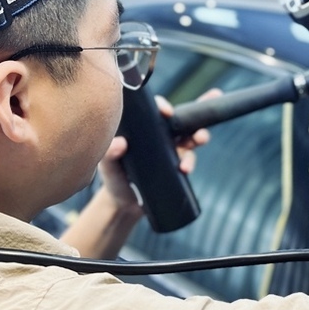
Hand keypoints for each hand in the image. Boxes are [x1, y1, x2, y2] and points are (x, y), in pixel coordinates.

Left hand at [62, 90, 216, 257]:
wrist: (124, 203)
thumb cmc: (114, 178)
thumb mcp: (108, 166)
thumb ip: (110, 154)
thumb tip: (120, 143)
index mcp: (142, 127)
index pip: (154, 110)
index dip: (163, 106)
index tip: (166, 113)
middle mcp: (159, 134)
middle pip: (180, 120)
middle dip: (194, 120)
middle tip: (197, 130)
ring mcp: (171, 149)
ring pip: (191, 137)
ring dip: (200, 137)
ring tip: (200, 141)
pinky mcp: (177, 164)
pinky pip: (189, 159)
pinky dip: (190, 163)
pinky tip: (185, 169)